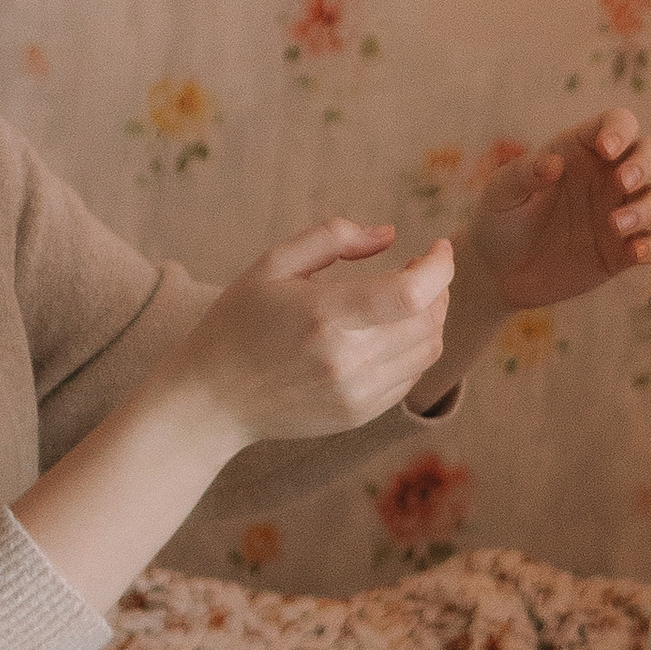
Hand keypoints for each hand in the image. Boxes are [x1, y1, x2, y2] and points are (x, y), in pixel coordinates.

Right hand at [178, 218, 454, 445]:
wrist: (211, 400)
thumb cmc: (238, 322)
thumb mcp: (272, 264)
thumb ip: (333, 237)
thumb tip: (390, 234)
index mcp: (324, 315)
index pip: (412, 294)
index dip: (439, 267)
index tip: (438, 247)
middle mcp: (345, 360)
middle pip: (428, 321)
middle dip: (439, 287)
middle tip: (421, 269)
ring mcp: (354, 394)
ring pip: (428, 351)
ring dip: (431, 318)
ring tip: (409, 299)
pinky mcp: (358, 415)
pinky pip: (410, 379)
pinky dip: (415, 349)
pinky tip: (391, 332)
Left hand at [469, 110, 650, 308]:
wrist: (498, 272)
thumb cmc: (498, 220)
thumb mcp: (500, 193)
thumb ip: (524, 174)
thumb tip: (553, 163)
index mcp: (581, 151)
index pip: (618, 123)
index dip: (619, 129)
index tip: (605, 149)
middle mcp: (607, 177)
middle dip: (646, 162)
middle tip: (622, 182)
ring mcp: (619, 212)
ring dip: (647, 207)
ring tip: (615, 225)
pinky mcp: (622, 251)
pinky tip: (634, 252)